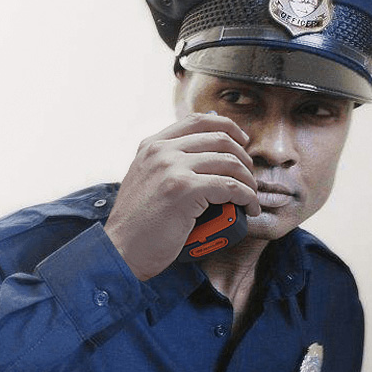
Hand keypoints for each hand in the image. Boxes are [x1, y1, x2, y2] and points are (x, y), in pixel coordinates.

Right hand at [102, 111, 258, 280]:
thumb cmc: (137, 224)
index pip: (199, 120)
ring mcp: (172, 167)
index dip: (228, 127)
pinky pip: (230, 186)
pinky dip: (246, 197)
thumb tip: (205, 154)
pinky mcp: (184, 189)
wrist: (121, 250)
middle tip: (249, 177)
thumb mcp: (145, 180)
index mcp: (151, 145)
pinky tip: (248, 207)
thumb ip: (166, 164)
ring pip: (229, 162)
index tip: (241, 142)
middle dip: (244, 157)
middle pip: (220, 139)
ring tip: (250, 196)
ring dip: (248, 180)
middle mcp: (161, 151)